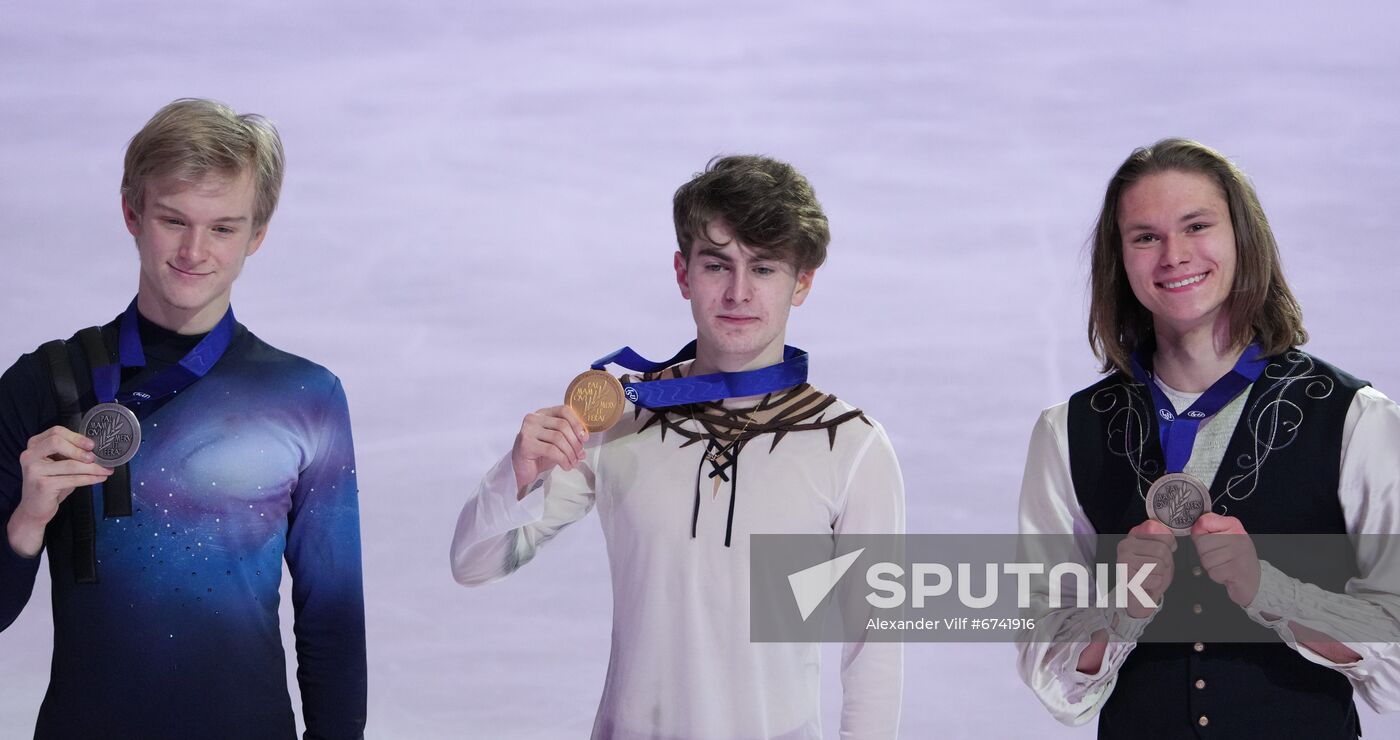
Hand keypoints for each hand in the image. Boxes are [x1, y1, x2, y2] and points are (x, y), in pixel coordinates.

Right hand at [8, 426, 110, 556]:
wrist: (34, 508)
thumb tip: (97, 449)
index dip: (76, 437)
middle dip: (80, 449)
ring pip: (69, 464)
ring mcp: (34, 470)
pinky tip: (100, 478)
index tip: (92, 444)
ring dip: (92, 467)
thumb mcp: (58, 464)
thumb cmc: (50, 483)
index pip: (56, 432)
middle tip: (96, 457)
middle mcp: (30, 455)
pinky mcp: (42, 485)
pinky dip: (89, 478)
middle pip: (57, 442)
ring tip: (106, 470)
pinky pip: (72, 479)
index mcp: (34, 445)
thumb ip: (70, 454)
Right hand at [510, 406, 587, 497]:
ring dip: (570, 452)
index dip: (577, 423)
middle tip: (580, 454)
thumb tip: (584, 440)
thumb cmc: (539, 454)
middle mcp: (533, 419)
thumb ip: (569, 437)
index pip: (564, 410)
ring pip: (558, 438)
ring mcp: (528, 431)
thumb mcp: (556, 442)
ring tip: (573, 462)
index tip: (585, 438)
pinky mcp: (526, 444)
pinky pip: (551, 450)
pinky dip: (563, 459)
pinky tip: (566, 466)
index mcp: (542, 414)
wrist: (521, 469)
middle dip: (575, 442)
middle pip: (563, 425)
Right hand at [1118, 519, 1175, 618]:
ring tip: (1151, 576)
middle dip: (1165, 563)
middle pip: (1162, 550)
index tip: (1161, 553)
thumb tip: (1162, 529)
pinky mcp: (1127, 577)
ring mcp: (1124, 561)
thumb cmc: (1150, 574)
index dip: (1169, 546)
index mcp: (1133, 536)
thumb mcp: (1160, 552)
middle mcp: (1125, 546)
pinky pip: (1155, 579)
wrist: (1140, 596)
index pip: (1162, 533)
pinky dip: (1156, 584)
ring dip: (1160, 574)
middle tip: (1155, 569)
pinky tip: (1147, 584)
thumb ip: (1162, 537)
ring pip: (1159, 564)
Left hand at [1191, 513, 1260, 607]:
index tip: (1210, 540)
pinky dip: (1217, 575)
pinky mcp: (1238, 569)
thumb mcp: (1222, 537)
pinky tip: (1227, 573)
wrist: (1252, 578)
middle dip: (1204, 553)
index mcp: (1233, 525)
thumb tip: (1197, 526)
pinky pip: (1213, 572)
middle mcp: (1238, 536)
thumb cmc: (1235, 557)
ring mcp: (1240, 552)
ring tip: (1223, 564)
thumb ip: (1207, 529)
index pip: (1204, 522)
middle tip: (1218, 556)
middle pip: (1202, 542)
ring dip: (1211, 566)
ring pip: (1206, 559)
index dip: (1201, 535)